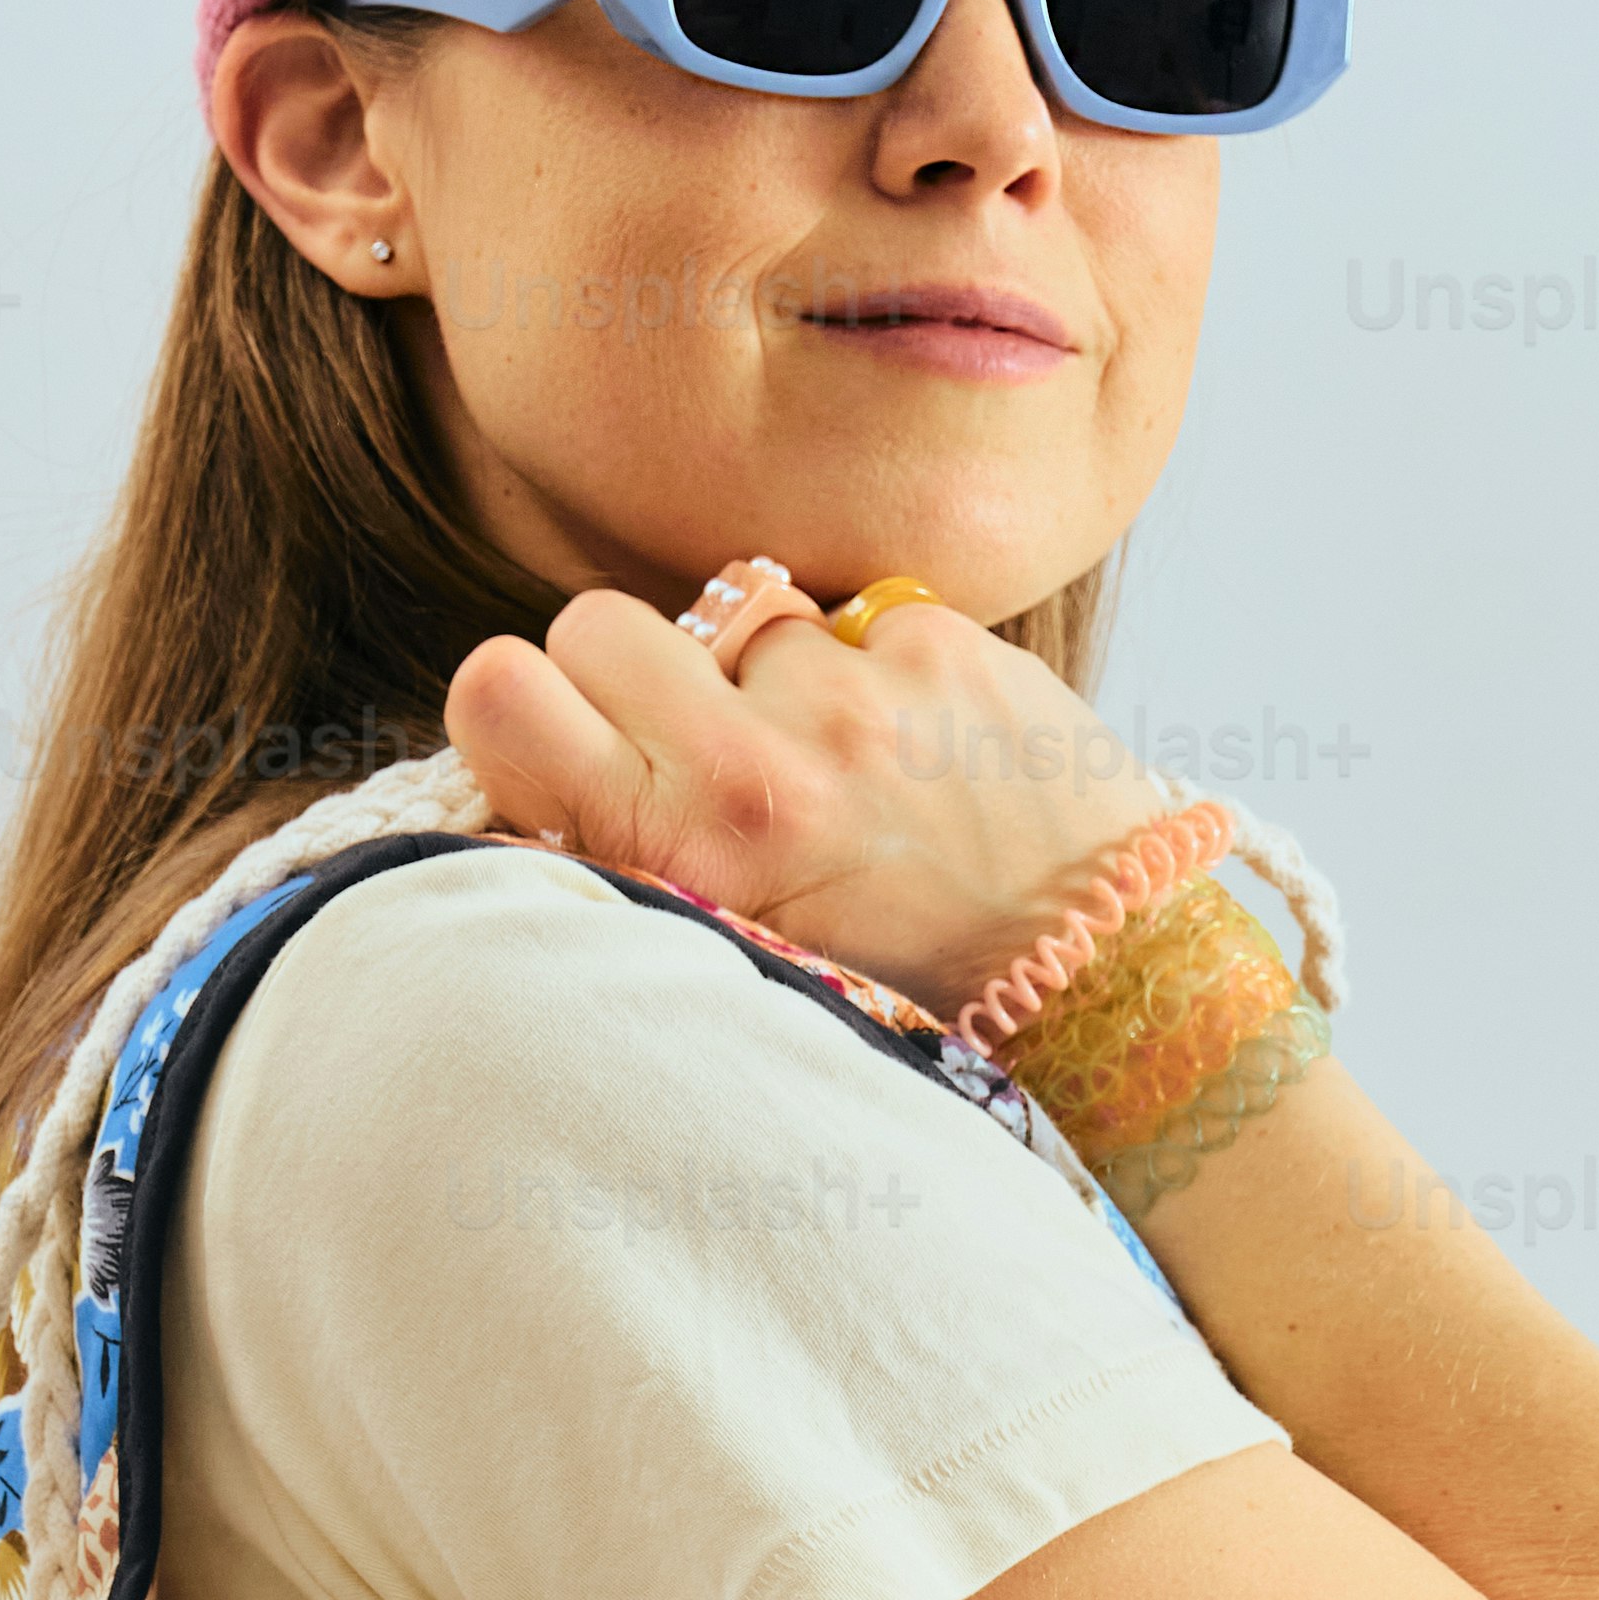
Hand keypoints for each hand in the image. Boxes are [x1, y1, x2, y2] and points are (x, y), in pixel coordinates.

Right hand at [444, 580, 1192, 1023]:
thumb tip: (553, 755)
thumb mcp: (738, 942)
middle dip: (633, 672)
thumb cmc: (904, 976)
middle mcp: (754, 768)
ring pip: (737, 625)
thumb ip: (640, 841)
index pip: (497, 692)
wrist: (1101, 968)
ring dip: (776, 682)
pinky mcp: (935, 642)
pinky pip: (853, 625)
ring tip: (854, 778)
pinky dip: (880, 675)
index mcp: (681, 852)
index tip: (574, 743)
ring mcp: (849, 696)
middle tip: (708, 746)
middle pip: (591, 623)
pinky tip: (928, 754)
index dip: (522, 704)